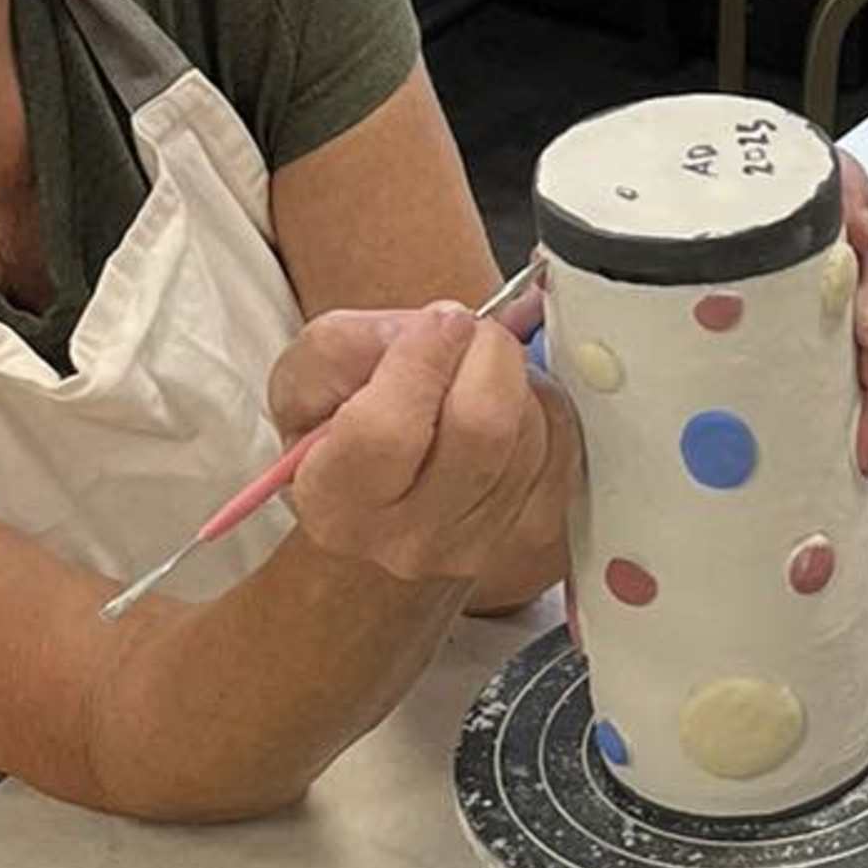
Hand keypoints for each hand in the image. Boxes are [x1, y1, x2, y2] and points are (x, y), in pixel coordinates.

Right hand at [276, 301, 569, 590]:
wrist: (383, 509)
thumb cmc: (339, 439)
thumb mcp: (303, 383)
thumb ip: (346, 346)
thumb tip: (436, 328)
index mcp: (337, 506)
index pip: (388, 430)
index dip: (420, 359)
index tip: (435, 323)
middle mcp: (410, 539)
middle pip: (481, 425)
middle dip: (484, 350)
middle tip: (467, 328)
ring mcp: (480, 544)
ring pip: (528, 429)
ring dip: (511, 376)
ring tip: (474, 372)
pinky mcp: (537, 533)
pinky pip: (564, 443)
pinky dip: (542, 404)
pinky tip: (505, 404)